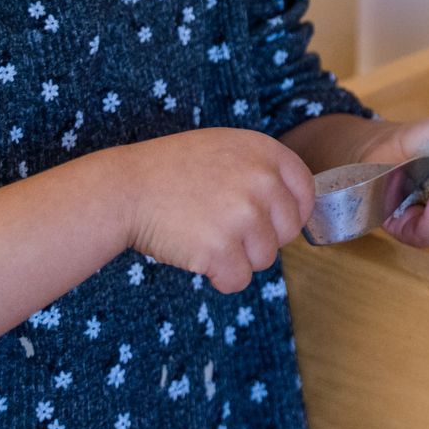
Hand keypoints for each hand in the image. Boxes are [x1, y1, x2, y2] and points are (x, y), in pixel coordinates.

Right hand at [114, 128, 314, 291]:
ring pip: (265, 259)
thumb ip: (262, 171)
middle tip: (226, 230)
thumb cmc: (170, 171)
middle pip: (288, 231)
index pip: (306, 192)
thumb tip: (295, 207)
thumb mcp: (223, 149)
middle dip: (262, 239)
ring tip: (205, 237)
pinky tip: (198, 257)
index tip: (274, 223)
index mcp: (265, 152)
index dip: (292, 213)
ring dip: (239, 258)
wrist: (123, 189)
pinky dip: (221, 277)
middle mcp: (261, 181)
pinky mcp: (221, 248)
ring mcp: (243, 216)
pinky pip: (239, 280)